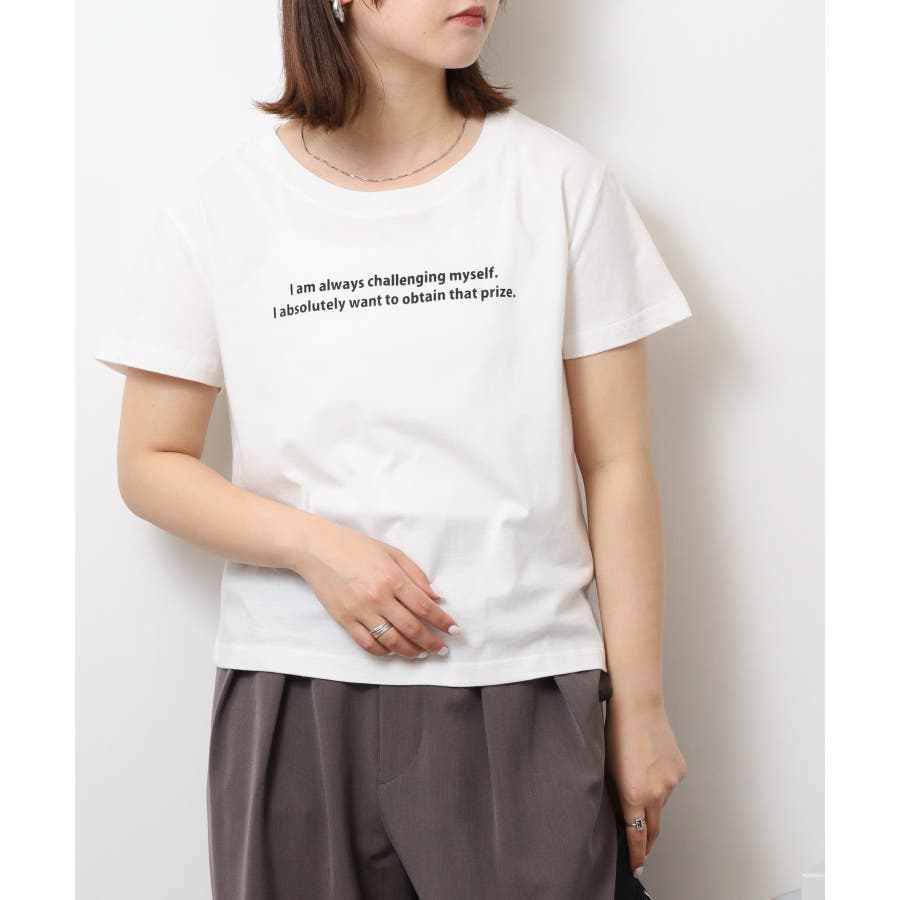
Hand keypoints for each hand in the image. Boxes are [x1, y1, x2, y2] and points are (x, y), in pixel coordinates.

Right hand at [291, 517, 460, 659]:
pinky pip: (368, 644)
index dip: (442, 622)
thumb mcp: (392, 552)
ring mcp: (360, 611)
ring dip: (411, 651)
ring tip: (422, 653)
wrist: (318, 550)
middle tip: (442, 649)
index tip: (454, 631)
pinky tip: (394, 651)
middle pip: (412, 628)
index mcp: (392, 578)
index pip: (425, 607)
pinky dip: (384, 651)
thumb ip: (416, 574)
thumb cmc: (357, 547)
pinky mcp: (344, 620)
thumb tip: (436, 597)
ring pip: (392, 641)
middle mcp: (378, 598)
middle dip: (432, 642)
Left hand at [604, 697, 686, 875]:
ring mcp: (671, 781)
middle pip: (653, 828)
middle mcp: (656, 792)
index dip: (636, 855)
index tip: (636, 867)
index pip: (636, 835)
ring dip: (651, 804)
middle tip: (640, 849)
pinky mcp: (680, 770)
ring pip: (661, 804)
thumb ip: (615, 796)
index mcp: (634, 793)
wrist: (638, 705)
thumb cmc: (617, 732)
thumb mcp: (607, 770)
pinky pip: (669, 786)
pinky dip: (660, 784)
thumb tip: (621, 814)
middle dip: (646, 840)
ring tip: (638, 784)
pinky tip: (649, 767)